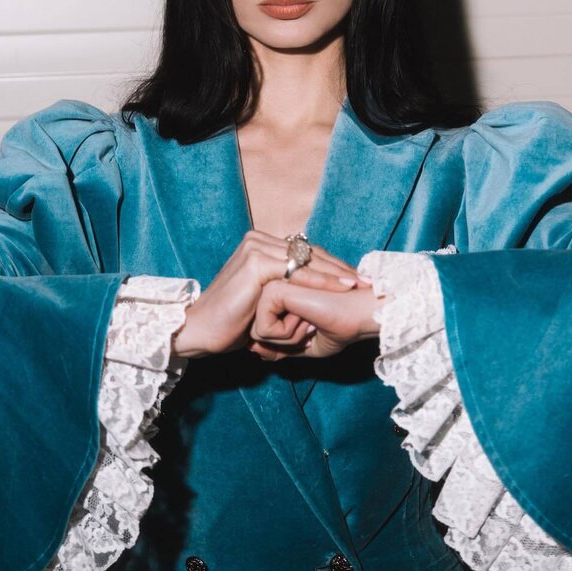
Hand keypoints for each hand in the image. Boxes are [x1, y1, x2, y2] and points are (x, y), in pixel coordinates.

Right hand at [171, 230, 371, 358]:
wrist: (203, 330)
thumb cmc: (233, 321)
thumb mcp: (265, 299)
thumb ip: (285, 287)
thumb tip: (315, 290)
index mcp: (260, 244)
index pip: (306, 251)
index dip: (333, 264)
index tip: (358, 278)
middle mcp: (258, 240)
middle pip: (310, 252)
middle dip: (341, 267)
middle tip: (368, 279)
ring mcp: (256, 248)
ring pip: (308, 260)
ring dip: (337, 272)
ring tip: (360, 283)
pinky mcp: (256, 262)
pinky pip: (298, 272)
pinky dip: (322, 280)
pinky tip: (342, 287)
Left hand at [249, 280, 381, 359]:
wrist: (359, 314)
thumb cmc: (339, 327)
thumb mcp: (304, 343)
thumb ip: (279, 347)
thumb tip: (254, 351)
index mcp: (280, 292)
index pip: (262, 332)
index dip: (288, 342)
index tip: (312, 327)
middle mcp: (273, 285)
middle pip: (257, 333)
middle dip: (286, 340)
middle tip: (311, 325)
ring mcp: (271, 284)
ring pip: (257, 333)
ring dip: (289, 337)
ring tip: (310, 321)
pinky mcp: (273, 288)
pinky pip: (263, 329)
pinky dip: (287, 334)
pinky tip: (306, 318)